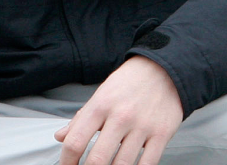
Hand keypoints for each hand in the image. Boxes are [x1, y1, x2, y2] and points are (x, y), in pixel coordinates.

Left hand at [55, 56, 184, 164]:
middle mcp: (121, 116)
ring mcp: (143, 126)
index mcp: (101, 105)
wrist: (166, 70)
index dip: (67, 162)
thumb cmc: (129, 84)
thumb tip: (60, 137)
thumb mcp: (101, 95)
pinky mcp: (162, 133)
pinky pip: (147, 164)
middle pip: (97, 159)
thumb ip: (81, 118)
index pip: (75, 142)